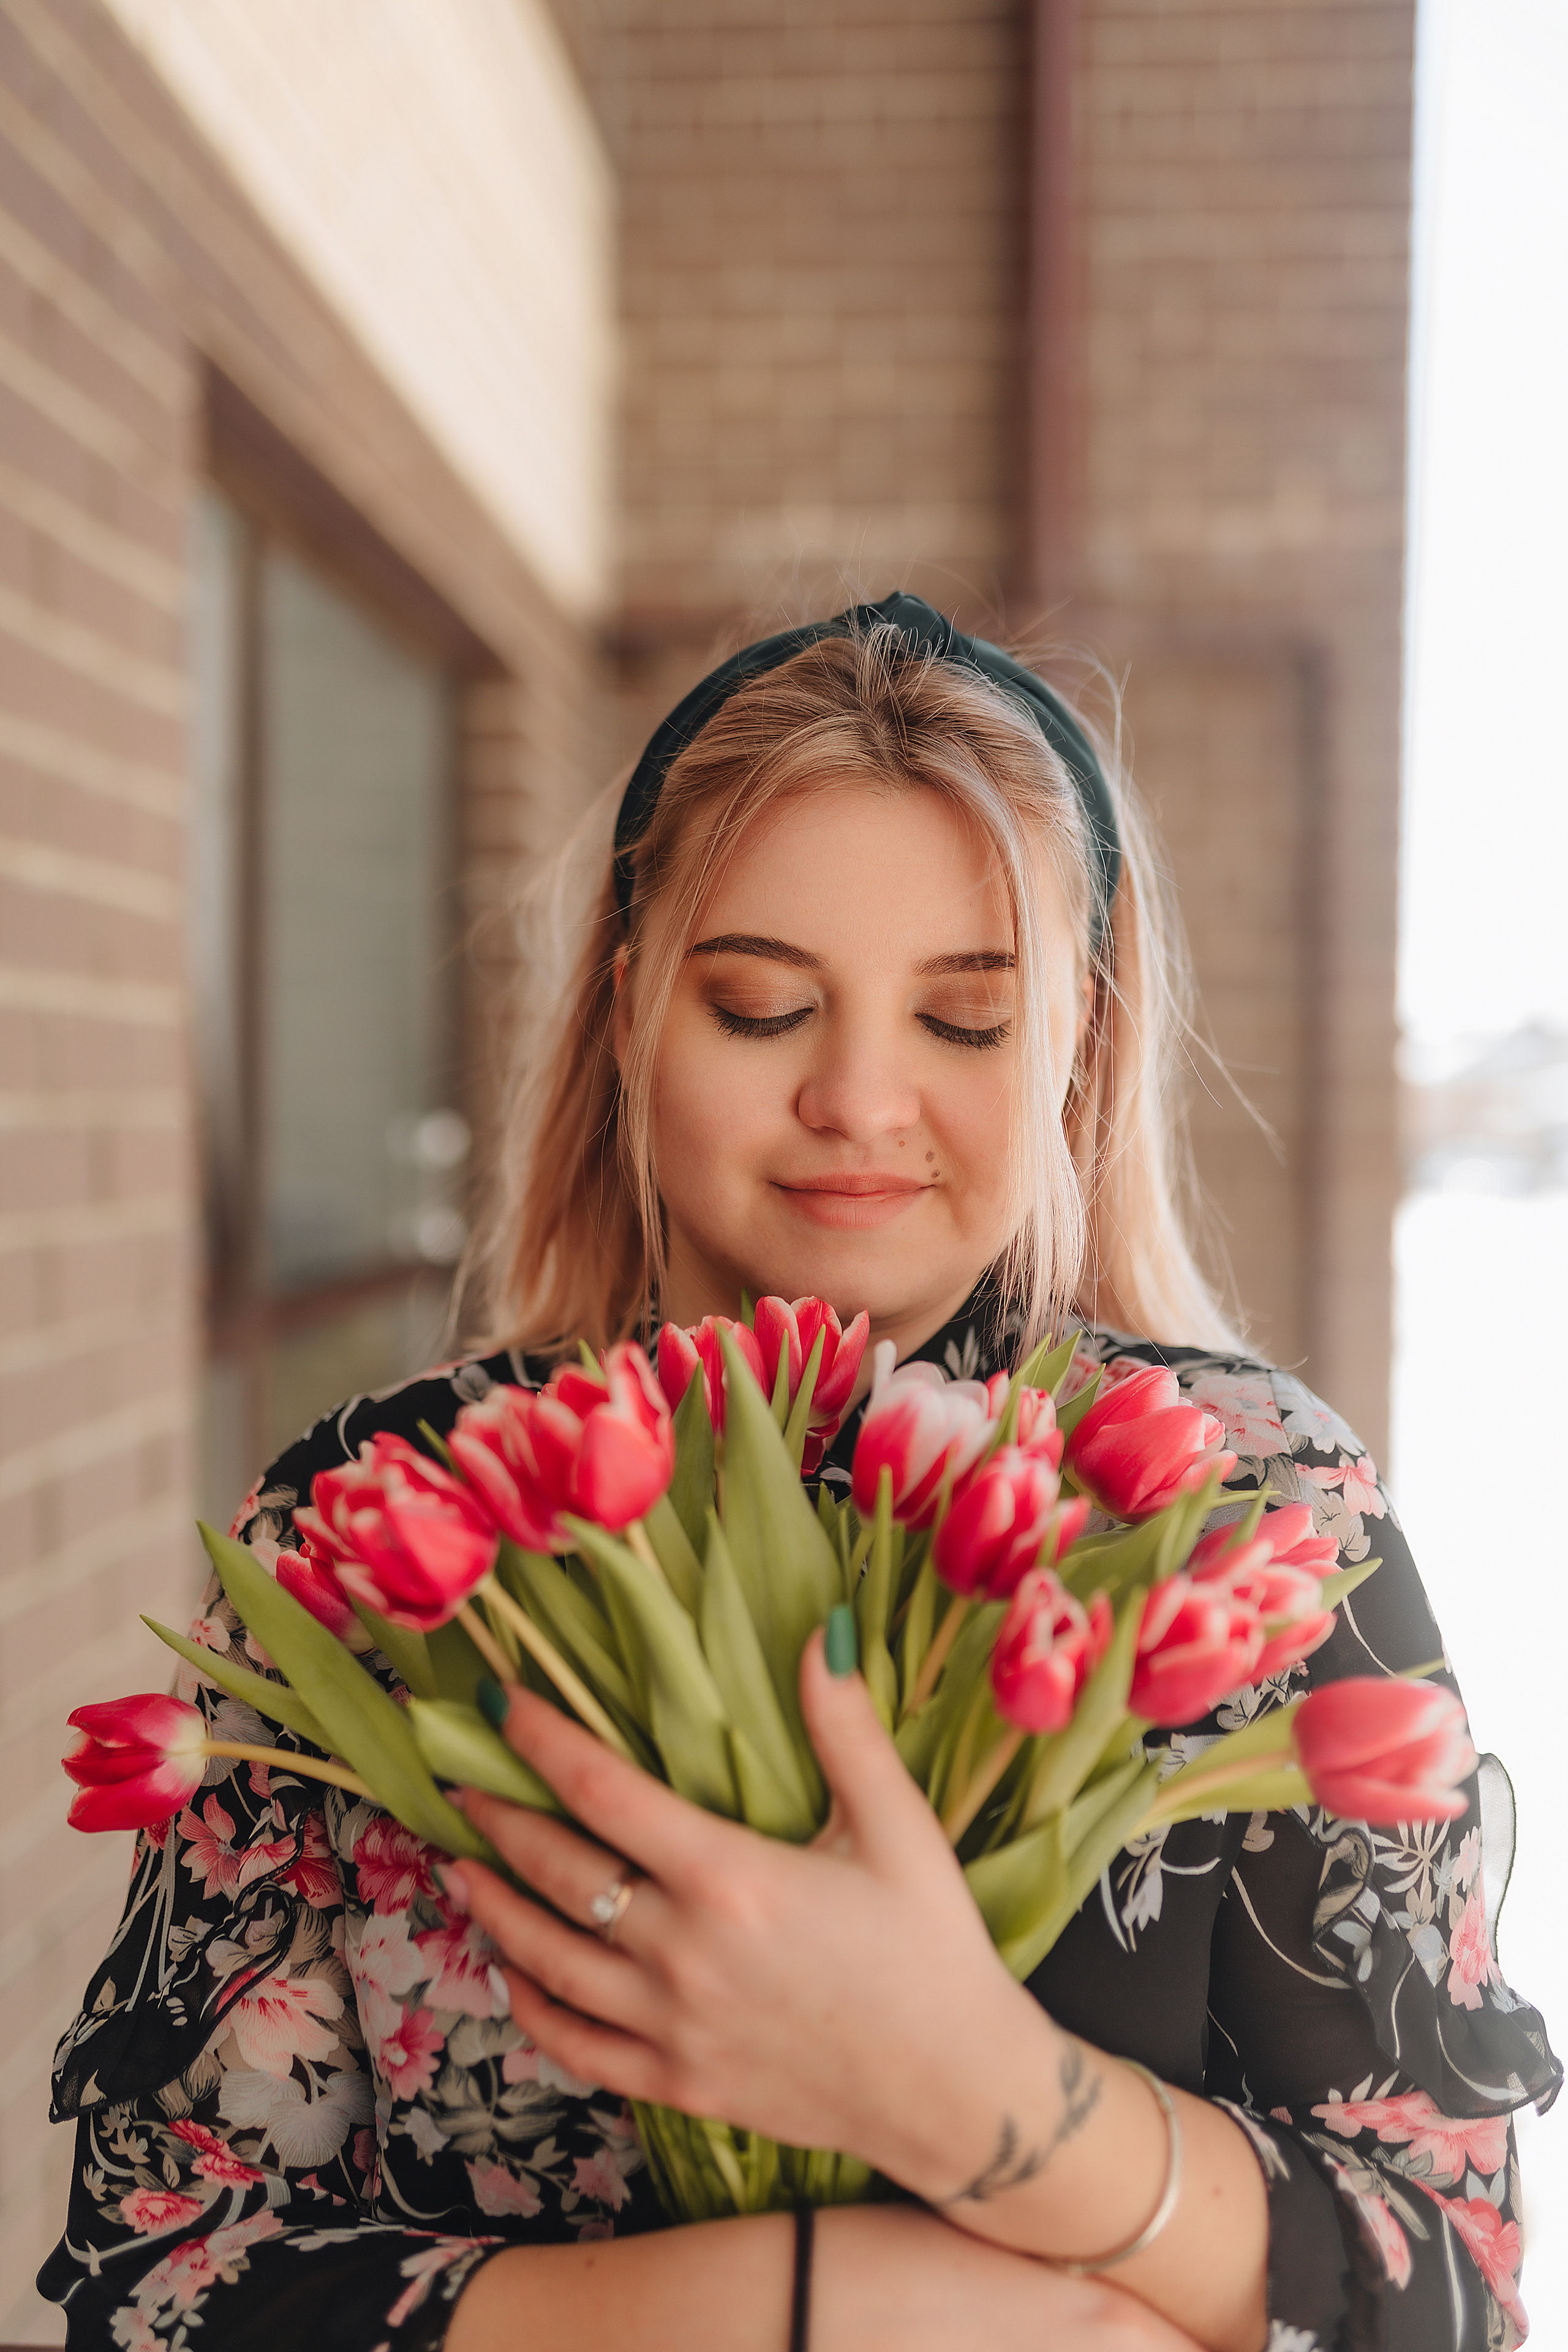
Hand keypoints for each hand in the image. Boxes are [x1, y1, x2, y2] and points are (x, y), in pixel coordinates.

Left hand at [445, 1629, 1055, 2191]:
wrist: (956, 2091)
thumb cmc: (933, 1949)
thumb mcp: (899, 1828)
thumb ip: (847, 1729)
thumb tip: (819, 1633)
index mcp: (729, 1878)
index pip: (601, 1791)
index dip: (540, 1739)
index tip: (498, 1702)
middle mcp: (682, 1952)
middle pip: (556, 1869)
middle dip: (497, 1818)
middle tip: (457, 1781)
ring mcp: (671, 2026)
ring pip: (547, 1959)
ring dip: (493, 1906)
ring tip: (457, 1866)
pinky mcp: (678, 2082)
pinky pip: (577, 2045)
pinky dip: (531, 2007)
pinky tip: (512, 1974)